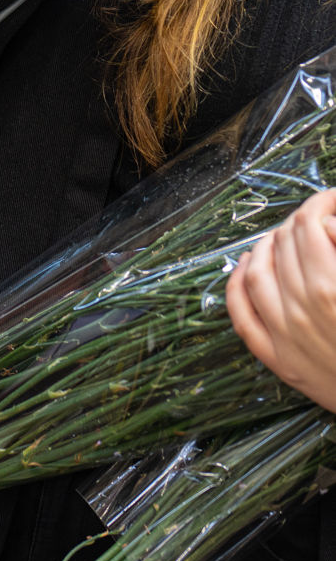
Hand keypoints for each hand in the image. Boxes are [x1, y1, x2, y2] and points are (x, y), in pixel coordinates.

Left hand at [226, 189, 335, 412]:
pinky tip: (246, 267)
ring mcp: (284, 338)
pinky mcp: (278, 361)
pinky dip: (235, 286)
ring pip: (256, 274)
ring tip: (279, 235)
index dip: (320, 204)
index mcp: (331, 291)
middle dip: (298, 222)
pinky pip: (241, 316)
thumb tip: (330, 224)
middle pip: (284, 246)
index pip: (309, 227)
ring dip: (265, 246)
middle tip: (313, 215)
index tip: (332, 199)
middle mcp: (300, 312)